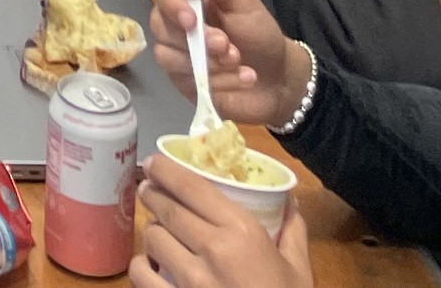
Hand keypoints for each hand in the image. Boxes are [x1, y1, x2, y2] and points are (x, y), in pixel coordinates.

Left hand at [132, 152, 311, 287]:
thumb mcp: (299, 272)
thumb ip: (293, 233)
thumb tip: (290, 200)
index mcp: (242, 232)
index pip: (192, 187)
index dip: (167, 171)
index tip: (155, 164)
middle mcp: (212, 249)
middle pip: (166, 208)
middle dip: (152, 196)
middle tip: (149, 191)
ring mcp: (190, 281)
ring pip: (152, 239)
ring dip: (153, 235)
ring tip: (159, 237)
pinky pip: (141, 276)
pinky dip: (142, 269)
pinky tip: (151, 270)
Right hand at [148, 0, 310, 125]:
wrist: (277, 78)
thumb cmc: (258, 32)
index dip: (172, 4)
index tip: (191, 20)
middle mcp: (176, 23)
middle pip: (159, 24)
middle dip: (196, 39)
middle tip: (227, 45)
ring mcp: (176, 54)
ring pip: (167, 55)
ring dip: (206, 61)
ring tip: (238, 62)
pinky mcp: (183, 81)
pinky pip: (184, 81)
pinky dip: (216, 81)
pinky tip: (242, 78)